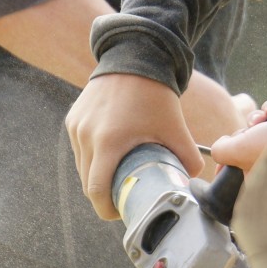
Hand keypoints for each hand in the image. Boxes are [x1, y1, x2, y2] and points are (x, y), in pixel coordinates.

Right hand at [65, 73, 203, 219]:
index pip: (97, 191)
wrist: (137, 56)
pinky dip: (93, 155)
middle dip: (105, 194)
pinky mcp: (73, 118)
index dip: (107, 209)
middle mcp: (87, 135)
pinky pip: (80, 147)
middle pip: (88, 183)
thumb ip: (187, 156)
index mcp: (109, 142)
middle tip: (125, 195)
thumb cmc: (156, 93)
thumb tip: (193, 180)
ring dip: (97, 175)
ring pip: (82, 166)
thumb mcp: (175, 126)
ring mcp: (77, 126)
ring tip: (119, 175)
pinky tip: (110, 152)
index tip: (122, 211)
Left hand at [210, 99, 266, 174]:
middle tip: (252, 128)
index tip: (227, 145)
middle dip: (246, 130)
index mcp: (256, 178)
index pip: (233, 173)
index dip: (226, 159)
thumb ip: (221, 150)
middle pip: (244, 144)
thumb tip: (221, 144)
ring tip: (265, 117)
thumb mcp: (238, 151)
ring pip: (258, 128)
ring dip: (258, 117)